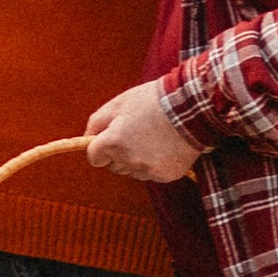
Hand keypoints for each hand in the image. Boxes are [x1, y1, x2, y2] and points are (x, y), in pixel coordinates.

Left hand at [84, 81, 199, 183]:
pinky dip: (155, 163)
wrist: (191, 107)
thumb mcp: (119, 103)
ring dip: (136, 159)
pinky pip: (152, 173)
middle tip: (134, 133)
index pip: (94, 157)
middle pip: (114, 166)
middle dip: (118, 153)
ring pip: (133, 170)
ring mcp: (148, 170)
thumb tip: (86, 138)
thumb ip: (97, 122)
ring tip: (152, 137)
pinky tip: (165, 146)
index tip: (109, 138)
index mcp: (113, 143)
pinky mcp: (167, 175)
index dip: (99, 147)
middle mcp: (129, 161)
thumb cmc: (152, 101)